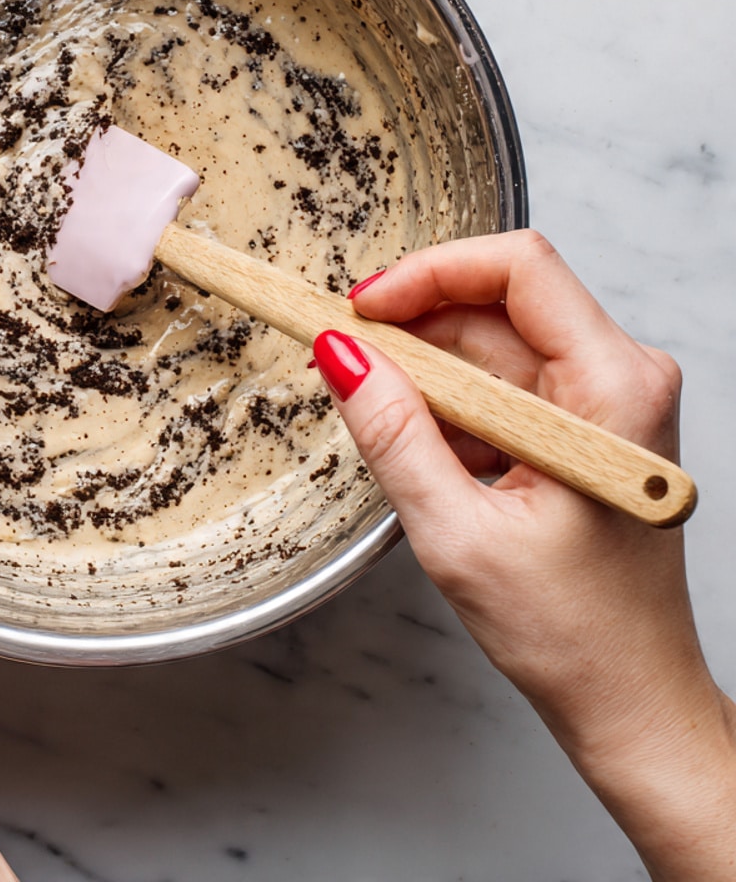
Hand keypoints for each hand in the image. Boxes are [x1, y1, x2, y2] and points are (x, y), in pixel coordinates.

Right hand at [315, 230, 734, 880]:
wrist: (628, 698)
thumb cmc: (570, 632)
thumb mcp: (456, 532)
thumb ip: (392, 432)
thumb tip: (339, 352)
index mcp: (613, 391)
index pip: (518, 268)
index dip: (429, 273)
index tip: (360, 308)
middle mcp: (624, 377)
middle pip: (500, 301)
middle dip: (414, 326)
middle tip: (344, 360)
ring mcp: (608, 399)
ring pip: (496, 339)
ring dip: (428, 371)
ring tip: (385, 424)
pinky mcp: (587, 422)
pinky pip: (505, 379)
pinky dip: (453, 403)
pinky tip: (431, 454)